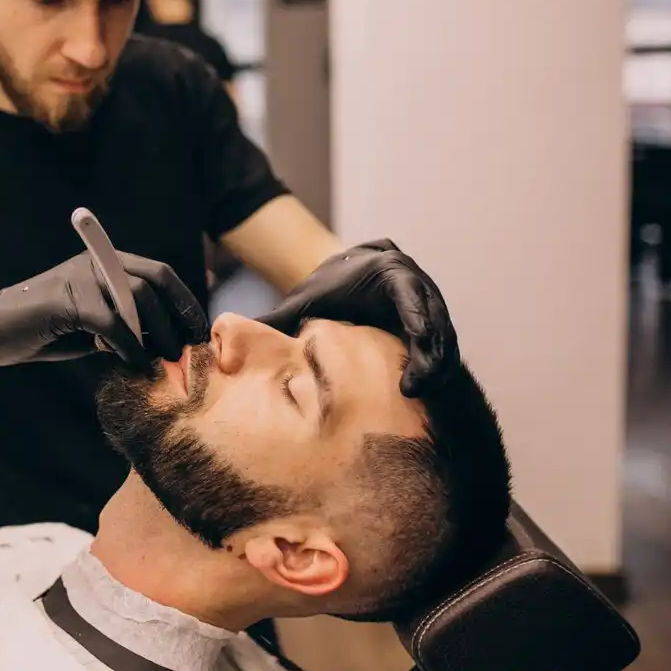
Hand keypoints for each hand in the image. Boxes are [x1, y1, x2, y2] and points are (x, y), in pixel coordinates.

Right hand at [0, 251, 208, 369]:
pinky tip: (136, 366)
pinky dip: (129, 346)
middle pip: (154, 282)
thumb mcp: (94, 330)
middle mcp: (97, 263)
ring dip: (158, 334)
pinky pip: (111, 322)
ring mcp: (80, 277)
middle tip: (187, 353)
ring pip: (136, 298)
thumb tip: (166, 345)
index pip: (160, 274)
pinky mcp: (65, 298)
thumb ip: (126, 328)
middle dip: (177, 320)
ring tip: (166, 361)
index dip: (184, 302)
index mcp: (107, 264)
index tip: (199, 334)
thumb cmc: (44, 334)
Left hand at [257, 240, 459, 396]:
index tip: (413, 350)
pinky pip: (446, 349)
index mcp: (390, 271)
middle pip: (435, 320)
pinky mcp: (436, 325)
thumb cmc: (324, 292)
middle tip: (414, 390)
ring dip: (439, 368)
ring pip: (446, 338)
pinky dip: (439, 371)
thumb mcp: (302, 304)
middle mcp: (418, 284)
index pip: (411, 295)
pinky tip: (424, 397)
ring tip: (421, 399)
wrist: (348, 277)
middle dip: (430, 356)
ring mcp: (432, 304)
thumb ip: (275, 322)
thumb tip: (224, 337)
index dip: (417, 323)